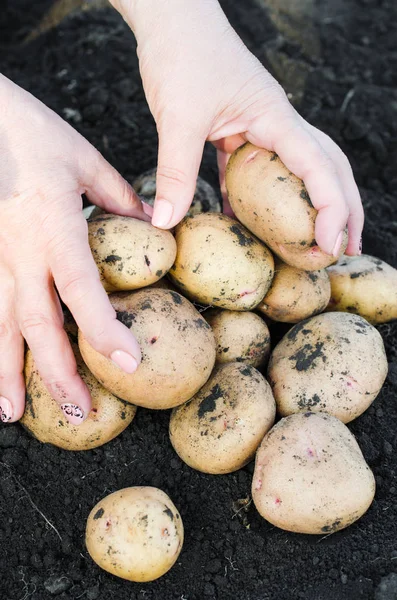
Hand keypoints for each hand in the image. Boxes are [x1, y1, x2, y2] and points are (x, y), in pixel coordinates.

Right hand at [0, 75, 148, 423]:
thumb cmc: (29, 130)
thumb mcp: (83, 158)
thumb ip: (118, 197)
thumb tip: (153, 221)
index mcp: (52, 225)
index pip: (79, 287)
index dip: (101, 327)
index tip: (128, 362)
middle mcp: (18, 250)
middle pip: (35, 322)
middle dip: (55, 370)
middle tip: (79, 411)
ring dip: (5, 371)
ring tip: (11, 414)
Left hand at [112, 0, 362, 256]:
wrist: (169, 16)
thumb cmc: (180, 52)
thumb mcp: (178, 117)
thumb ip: (175, 172)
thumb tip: (166, 222)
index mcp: (275, 117)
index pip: (319, 166)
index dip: (332, 208)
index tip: (329, 244)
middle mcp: (277, 123)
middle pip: (327, 168)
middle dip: (343, 209)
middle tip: (346, 248)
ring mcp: (260, 127)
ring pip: (298, 170)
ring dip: (311, 205)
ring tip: (314, 241)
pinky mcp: (238, 131)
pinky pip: (257, 171)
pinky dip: (261, 199)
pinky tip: (254, 224)